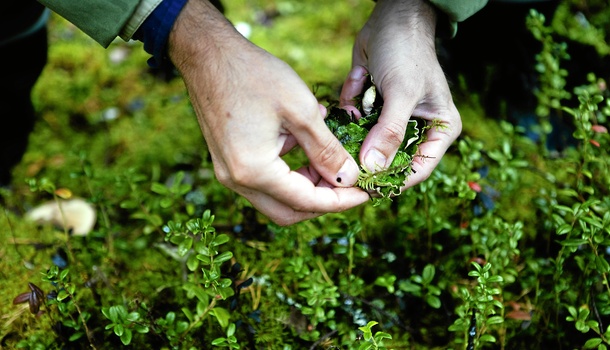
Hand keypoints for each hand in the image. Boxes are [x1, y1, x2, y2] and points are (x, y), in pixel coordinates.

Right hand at [168, 0, 368, 224]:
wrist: (208, 54)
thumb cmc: (253, 75)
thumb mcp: (301, 110)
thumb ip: (327, 150)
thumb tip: (349, 178)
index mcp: (254, 170)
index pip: (306, 201)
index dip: (341, 201)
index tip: (366, 193)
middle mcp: (237, 180)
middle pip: (288, 211)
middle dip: (322, 202)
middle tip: (349, 184)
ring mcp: (229, 172)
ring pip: (276, 198)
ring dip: (306, 187)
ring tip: (332, 161)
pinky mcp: (228, 161)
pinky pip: (264, 180)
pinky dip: (289, 172)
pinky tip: (305, 144)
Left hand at [341, 0, 461, 188]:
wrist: (392, 18)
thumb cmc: (407, 53)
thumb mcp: (401, 93)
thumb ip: (389, 132)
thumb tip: (373, 168)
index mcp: (439, 130)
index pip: (417, 169)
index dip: (392, 181)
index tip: (364, 186)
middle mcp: (417, 130)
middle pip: (390, 162)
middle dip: (367, 157)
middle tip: (345, 156)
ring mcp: (393, 122)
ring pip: (368, 146)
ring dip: (354, 131)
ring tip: (356, 105)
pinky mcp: (373, 112)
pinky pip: (355, 126)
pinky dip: (350, 110)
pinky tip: (358, 81)